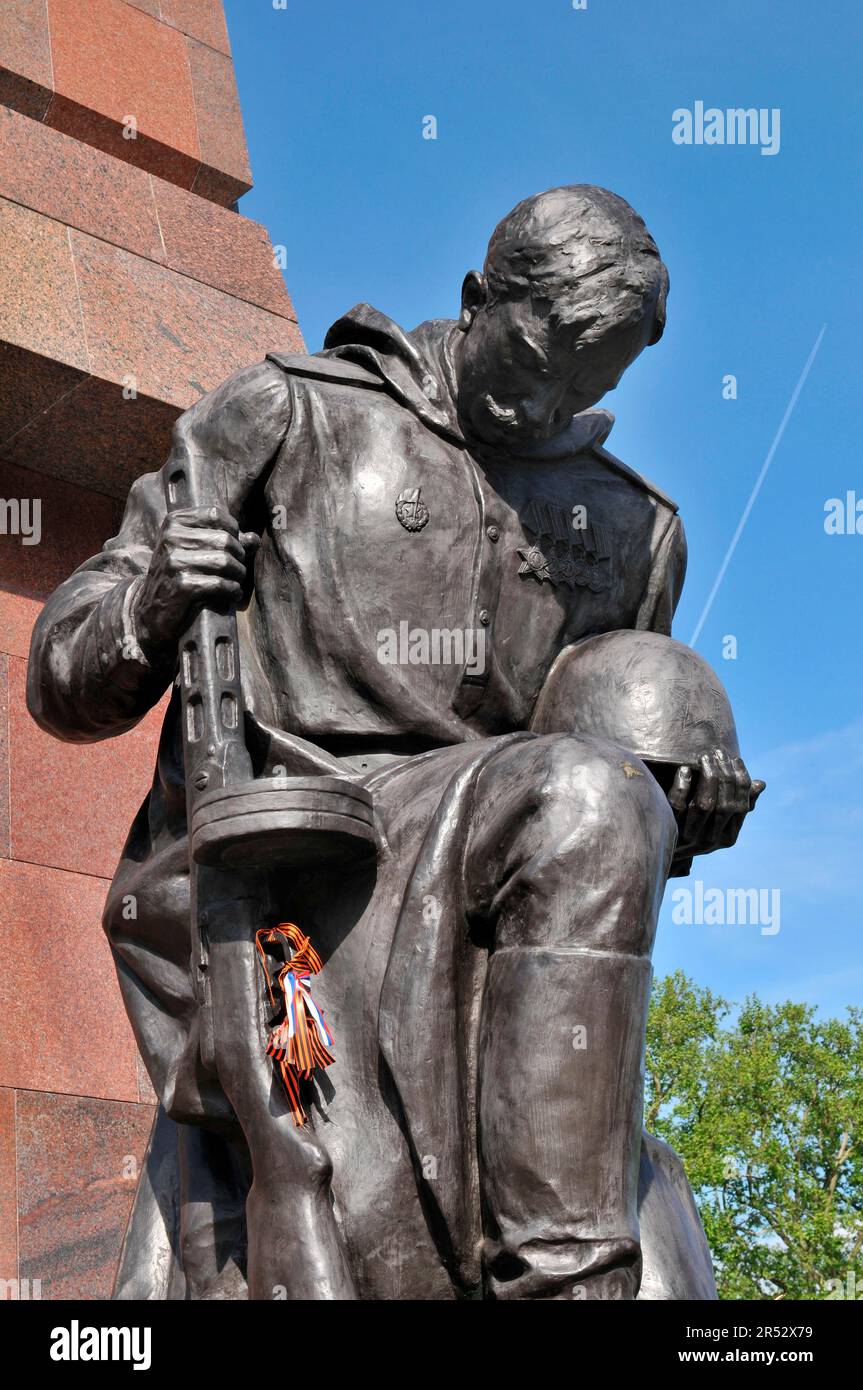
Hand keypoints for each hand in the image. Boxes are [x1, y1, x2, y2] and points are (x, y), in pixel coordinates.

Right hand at [132, 504, 259, 651]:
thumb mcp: (196, 552)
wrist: (152, 612)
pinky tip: (232, 595)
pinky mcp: (182, 586)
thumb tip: (254, 538)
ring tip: (236, 582)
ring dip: (238, 575)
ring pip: (225, 561)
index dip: (232, 531)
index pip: (216, 514)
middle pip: (225, 539)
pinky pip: (220, 583)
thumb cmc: (179, 576)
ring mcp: (174, 562)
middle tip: (238, 570)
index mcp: (173, 522)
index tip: (233, 547)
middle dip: (239, 557)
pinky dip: (232, 590)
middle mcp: (171, 538)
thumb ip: (227, 541)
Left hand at [667, 749, 764, 859]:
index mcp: (728, 837)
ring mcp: (689, 836)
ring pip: (703, 805)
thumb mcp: (717, 818)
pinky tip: (684, 770)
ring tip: (705, 758)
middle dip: (725, 776)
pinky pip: (677, 806)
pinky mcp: (668, 828)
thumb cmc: (692, 828)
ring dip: (707, 778)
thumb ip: (736, 803)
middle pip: (725, 805)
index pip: (741, 806)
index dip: (741, 781)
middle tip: (719, 753)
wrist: (659, 848)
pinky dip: (682, 786)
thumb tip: (760, 784)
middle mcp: (711, 841)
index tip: (737, 759)